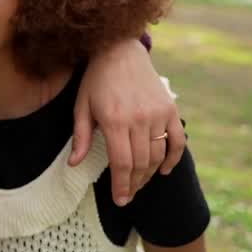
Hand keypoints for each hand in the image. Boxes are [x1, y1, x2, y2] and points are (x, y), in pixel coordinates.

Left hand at [72, 39, 184, 205]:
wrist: (120, 51)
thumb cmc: (96, 81)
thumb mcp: (81, 107)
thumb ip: (81, 137)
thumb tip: (74, 165)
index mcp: (114, 120)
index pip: (121, 163)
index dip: (121, 185)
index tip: (120, 200)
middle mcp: (139, 119)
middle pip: (140, 163)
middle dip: (133, 184)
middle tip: (127, 196)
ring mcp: (158, 114)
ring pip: (158, 155)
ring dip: (149, 174)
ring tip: (138, 183)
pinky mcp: (170, 109)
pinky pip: (177, 140)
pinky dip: (172, 158)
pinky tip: (162, 171)